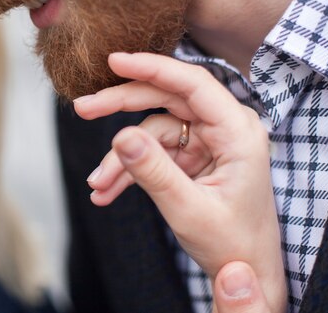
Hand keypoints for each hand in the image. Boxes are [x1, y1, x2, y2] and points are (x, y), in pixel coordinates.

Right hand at [74, 52, 285, 312]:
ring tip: (97, 185)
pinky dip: (128, 169)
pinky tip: (107, 190)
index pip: (193, 83)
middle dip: (121, 106)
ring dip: (120, 157)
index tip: (115, 60)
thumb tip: (120, 135)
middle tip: (83, 109)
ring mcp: (205, 140)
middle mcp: (223, 127)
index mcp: (238, 132)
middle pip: (165, 99)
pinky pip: (151, 152)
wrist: (244, 267)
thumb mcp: (189, 211)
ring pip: (151, 130)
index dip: (152, 67)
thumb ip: (154, 173)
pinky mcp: (190, 155)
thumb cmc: (232, 244)